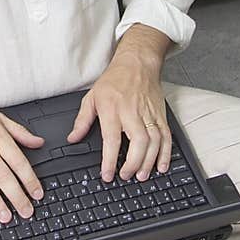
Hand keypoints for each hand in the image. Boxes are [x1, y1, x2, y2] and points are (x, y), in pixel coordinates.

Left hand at [66, 51, 169, 182]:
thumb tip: (73, 138)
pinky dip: (165, 153)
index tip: (107, 175)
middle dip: (134, 164)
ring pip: (154, 141)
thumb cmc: (114, 79)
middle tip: (127, 176)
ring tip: (142, 176)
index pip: (111, 139)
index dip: (109, 160)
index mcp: (112, 109)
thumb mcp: (91, 96)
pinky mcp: (160, 115)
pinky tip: (161, 166)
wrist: (138, 63)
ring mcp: (149, 114)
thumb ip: (82, 120)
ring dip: (149, 161)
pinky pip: (166, 136)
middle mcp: (132, 112)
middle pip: (138, 142)